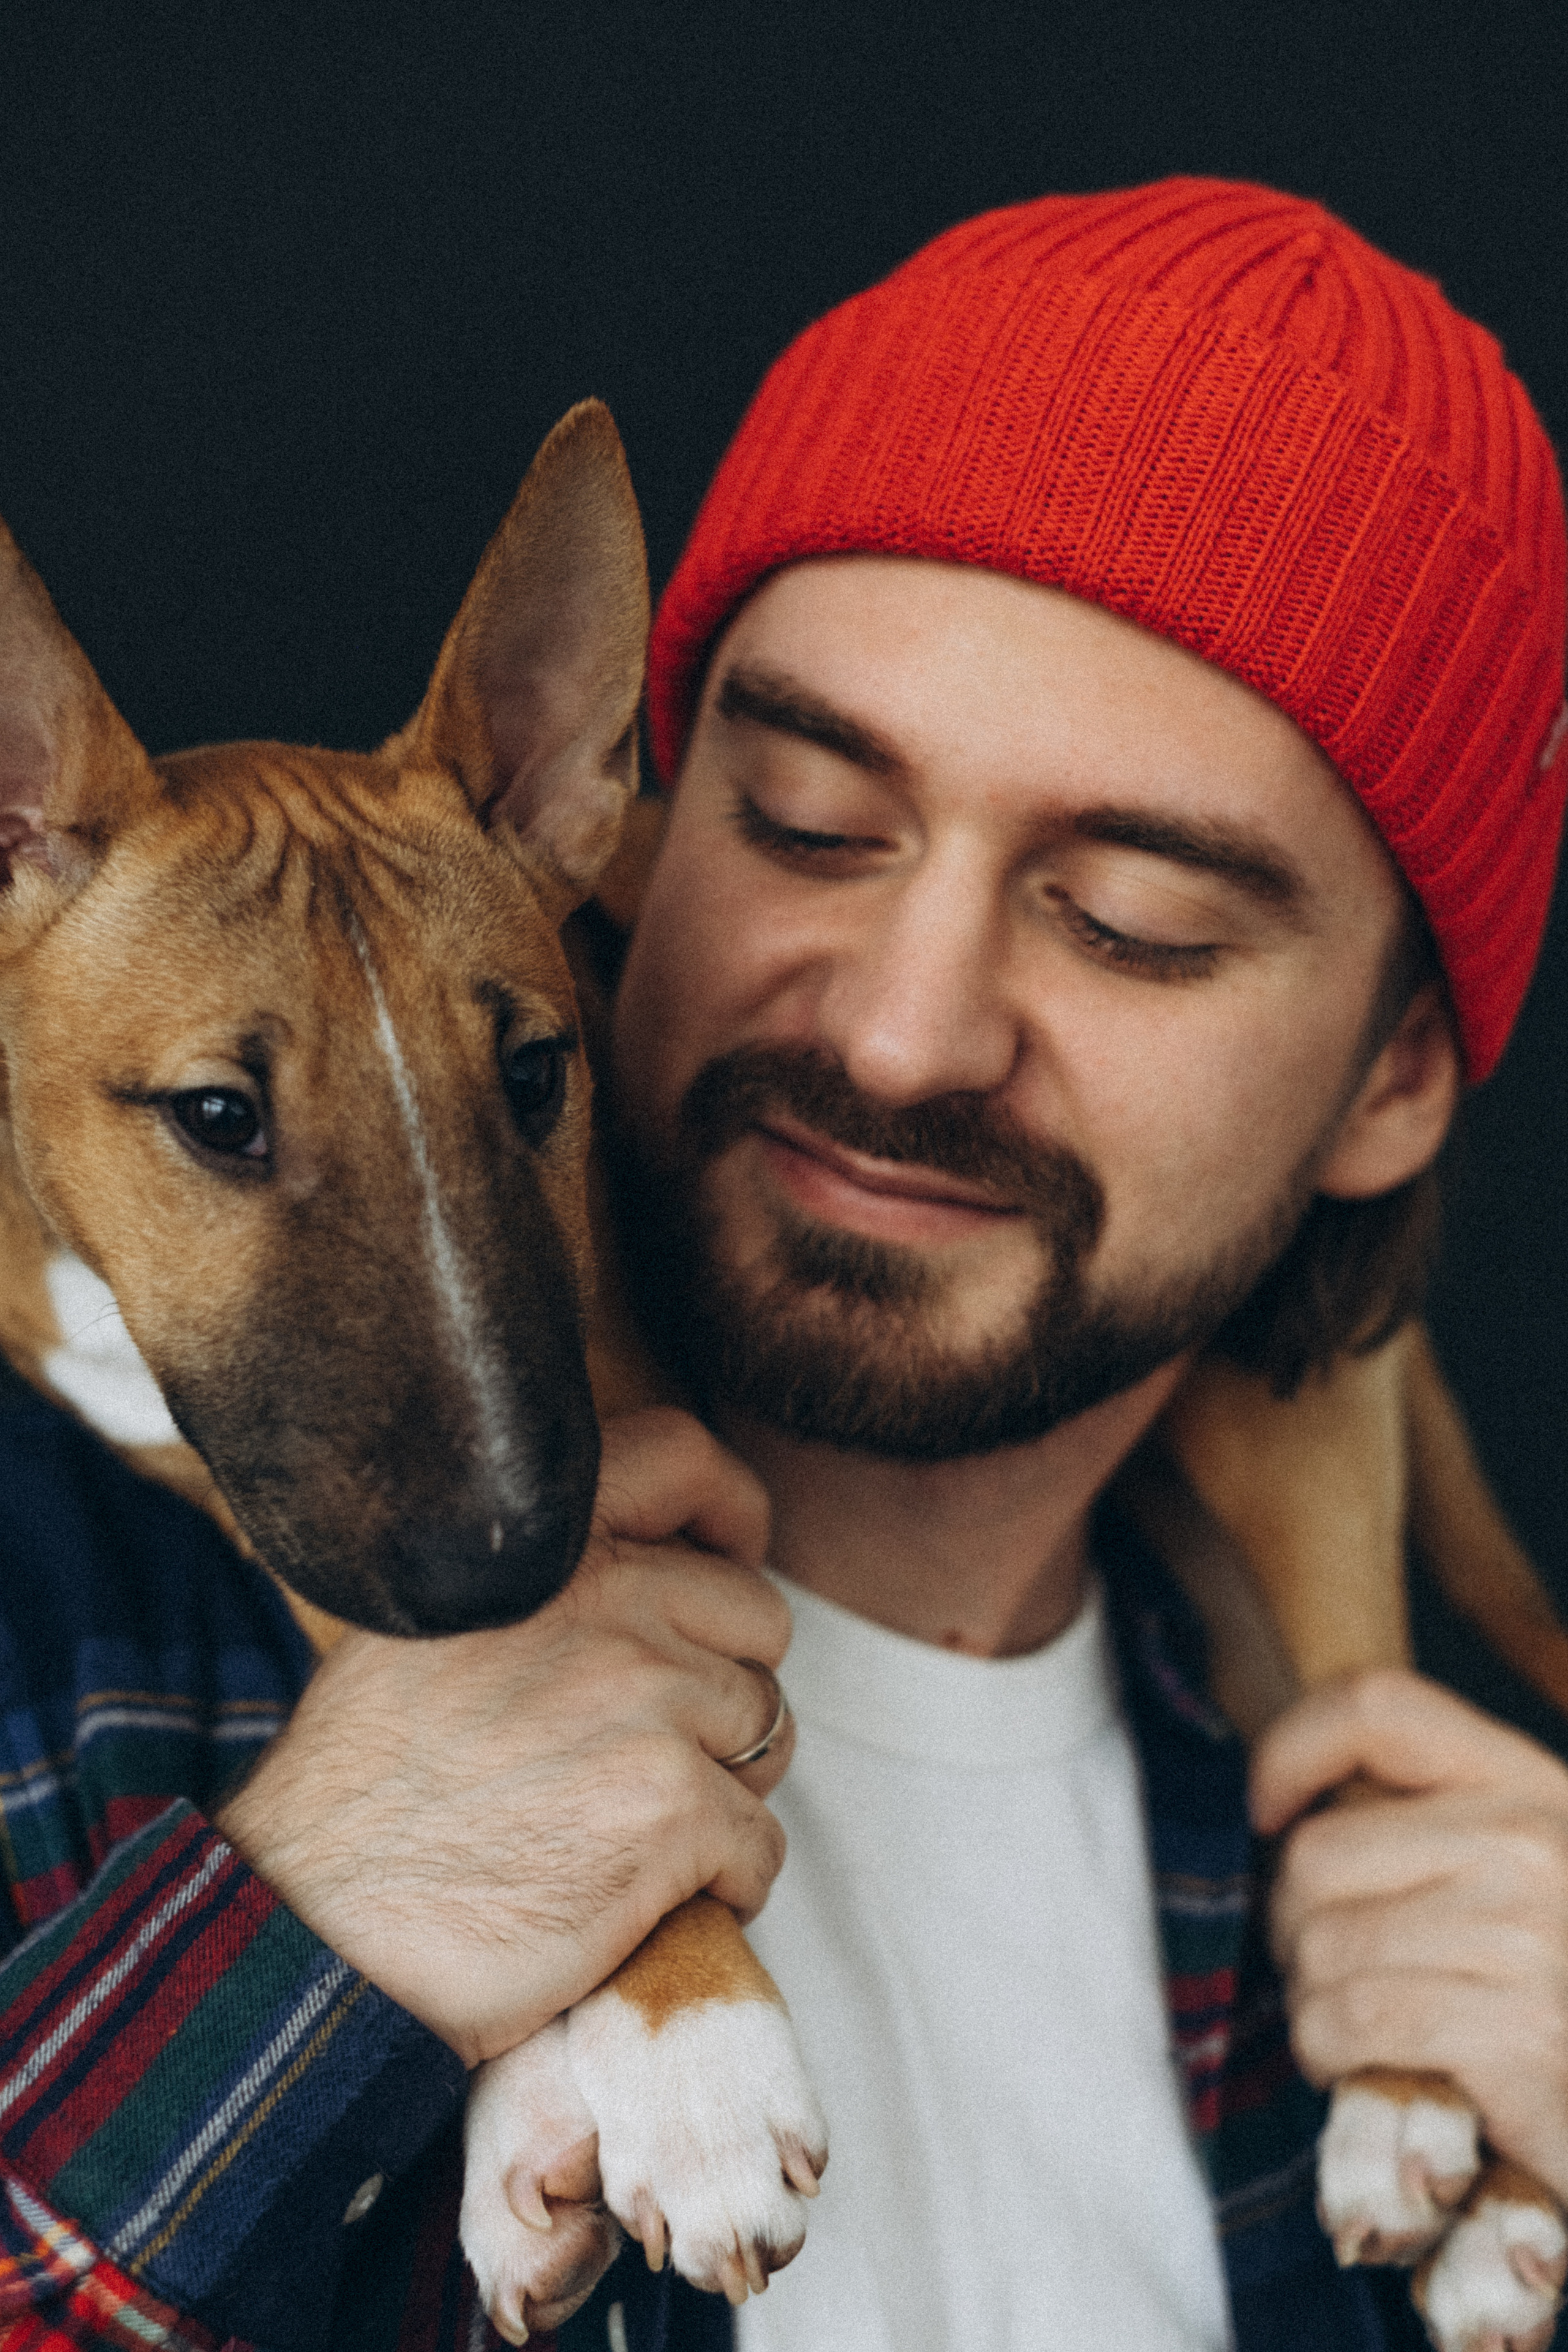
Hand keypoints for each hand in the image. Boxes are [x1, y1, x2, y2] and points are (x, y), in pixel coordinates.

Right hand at [217, 1409, 792, 2067]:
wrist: (309, 1930)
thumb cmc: (353, 1799)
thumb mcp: (416, 1629)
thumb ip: (532, 1582)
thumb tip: (631, 1570)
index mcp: (541, 1546)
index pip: (681, 1457)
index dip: (727, 1511)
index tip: (728, 1559)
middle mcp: (606, 1602)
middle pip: (755, 1620)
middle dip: (724, 1686)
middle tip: (660, 1747)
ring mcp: (648, 1705)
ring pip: (768, 1732)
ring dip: (725, 1787)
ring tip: (638, 1832)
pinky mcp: (673, 1811)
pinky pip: (761, 1843)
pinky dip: (727, 1881)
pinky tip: (653, 1900)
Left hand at [1253, 1667, 1567, 2197]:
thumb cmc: (1532, 1983)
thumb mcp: (1494, 1871)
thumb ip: (1410, 1822)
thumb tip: (1279, 1808)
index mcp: (1527, 1784)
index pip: (1378, 1706)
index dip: (1291, 1747)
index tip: (1265, 1810)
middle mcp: (1534, 1845)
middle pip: (1316, 1851)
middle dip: (1292, 1924)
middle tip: (1327, 1966)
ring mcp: (1529, 1937)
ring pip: (1321, 1945)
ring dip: (1308, 1999)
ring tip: (1350, 2021)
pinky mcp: (1517, 2032)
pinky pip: (1350, 2019)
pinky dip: (1328, 2051)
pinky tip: (1358, 2063)